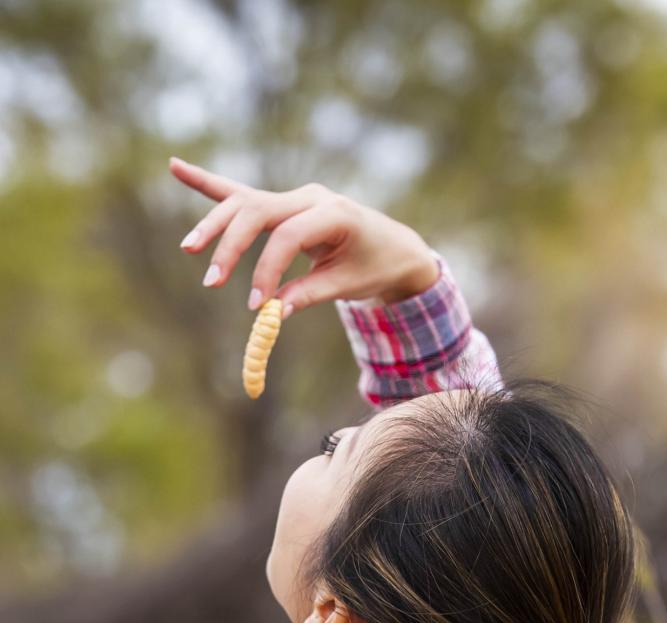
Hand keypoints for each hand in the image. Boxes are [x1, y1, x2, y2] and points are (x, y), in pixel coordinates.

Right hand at [169, 156, 439, 314]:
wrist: (394, 246)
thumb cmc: (374, 265)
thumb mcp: (347, 284)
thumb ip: (309, 295)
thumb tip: (273, 315)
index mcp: (332, 212)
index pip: (287, 237)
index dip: (267, 271)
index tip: (257, 305)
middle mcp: (309, 197)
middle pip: (257, 212)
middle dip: (231, 247)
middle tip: (212, 282)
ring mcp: (294, 197)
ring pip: (244, 203)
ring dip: (214, 224)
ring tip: (189, 247)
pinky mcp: (282, 205)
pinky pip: (241, 195)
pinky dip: (208, 184)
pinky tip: (175, 167)